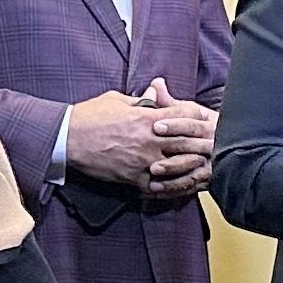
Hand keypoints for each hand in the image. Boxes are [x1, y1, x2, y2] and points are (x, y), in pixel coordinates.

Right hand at [70, 82, 214, 197]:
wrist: (69, 138)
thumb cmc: (90, 116)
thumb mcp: (116, 100)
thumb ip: (139, 100)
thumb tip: (152, 94)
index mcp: (147, 118)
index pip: (183, 114)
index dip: (195, 115)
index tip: (202, 117)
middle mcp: (149, 140)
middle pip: (186, 142)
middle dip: (201, 142)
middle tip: (213, 145)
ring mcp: (143, 161)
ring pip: (177, 167)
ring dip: (191, 167)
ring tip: (203, 168)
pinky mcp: (133, 177)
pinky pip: (158, 186)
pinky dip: (169, 187)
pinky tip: (177, 187)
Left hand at [141, 94, 218, 199]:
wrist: (225, 148)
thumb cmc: (199, 126)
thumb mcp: (187, 112)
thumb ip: (170, 103)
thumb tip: (155, 83)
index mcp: (209, 124)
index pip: (192, 124)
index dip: (175, 125)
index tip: (156, 126)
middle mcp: (213, 145)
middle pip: (192, 150)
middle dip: (171, 154)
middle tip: (151, 160)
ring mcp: (211, 164)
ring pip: (192, 171)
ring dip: (172, 174)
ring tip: (153, 175)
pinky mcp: (207, 180)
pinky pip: (190, 186)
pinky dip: (173, 189)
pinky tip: (156, 190)